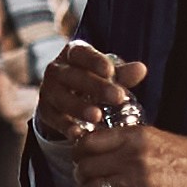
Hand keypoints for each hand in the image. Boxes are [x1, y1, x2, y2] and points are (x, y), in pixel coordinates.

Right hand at [31, 38, 145, 145]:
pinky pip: (54, 119)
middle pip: (72, 76)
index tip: (110, 71)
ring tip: (98, 116)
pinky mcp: (45, 111)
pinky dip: (66, 126)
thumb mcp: (107, 74)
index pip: (81, 53)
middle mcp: (56, 70)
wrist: (67, 97)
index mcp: (72, 53)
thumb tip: (141, 69)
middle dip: (95, 86)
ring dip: (79, 107)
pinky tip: (79, 133)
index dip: (94, 61)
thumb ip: (123, 73)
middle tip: (117, 97)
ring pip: (61, 98)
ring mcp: (48, 90)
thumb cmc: (92, 79)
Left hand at [63, 118, 186, 186]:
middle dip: (80, 177)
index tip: (79, 159)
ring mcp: (137, 181)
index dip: (78, 153)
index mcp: (135, 135)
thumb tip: (109, 147)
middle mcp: (131, 156)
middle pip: (86, 167)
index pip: (90, 142)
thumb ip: (133, 141)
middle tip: (83, 182)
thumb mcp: (159, 136)